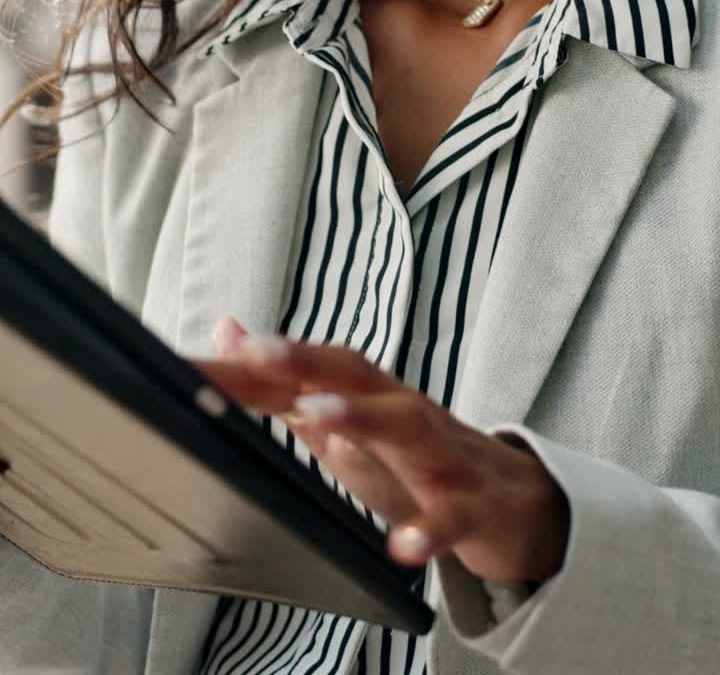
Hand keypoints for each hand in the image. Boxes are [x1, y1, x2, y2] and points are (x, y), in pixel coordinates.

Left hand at [194, 320, 569, 584]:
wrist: (515, 500)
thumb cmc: (420, 459)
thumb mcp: (350, 423)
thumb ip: (288, 385)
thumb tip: (230, 336)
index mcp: (371, 394)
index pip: (307, 366)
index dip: (251, 363)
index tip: (196, 361)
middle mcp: (403, 410)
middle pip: (356, 373)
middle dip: (304, 360)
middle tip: (254, 354)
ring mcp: (440, 454)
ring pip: (405, 425)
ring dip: (361, 416)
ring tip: (317, 414)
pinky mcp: (472, 505)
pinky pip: (452, 516)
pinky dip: (428, 529)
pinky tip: (402, 544)